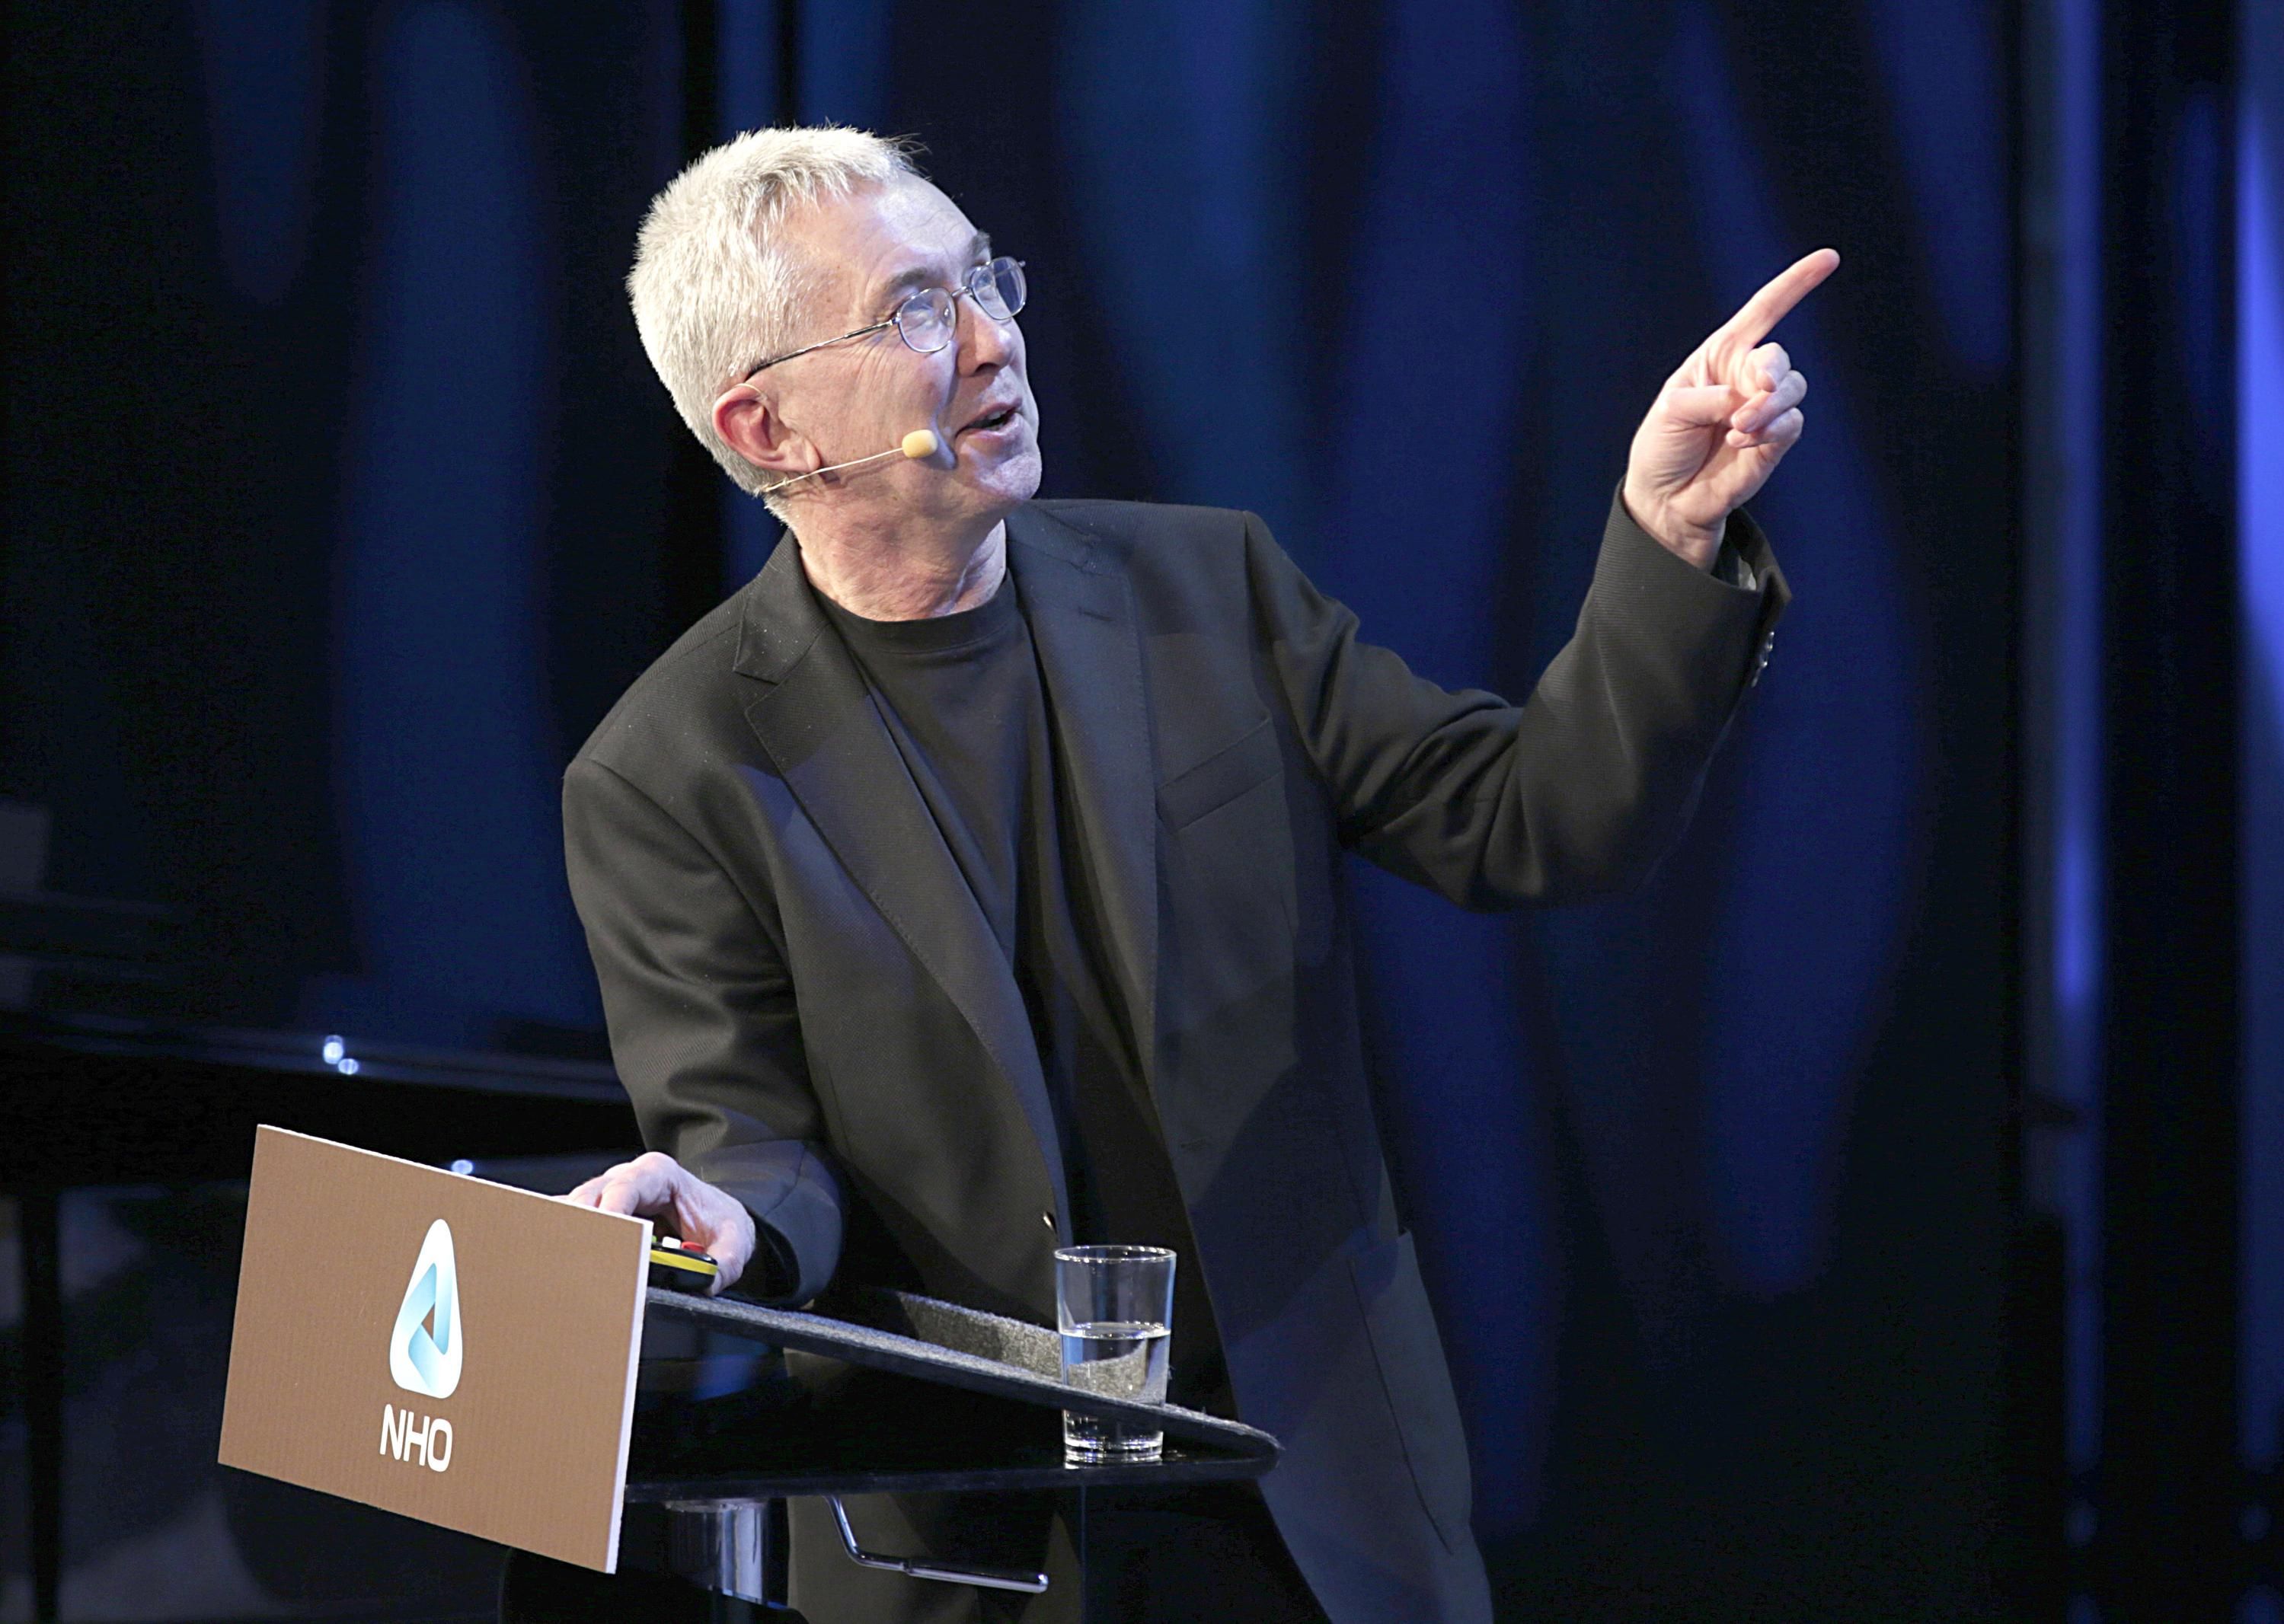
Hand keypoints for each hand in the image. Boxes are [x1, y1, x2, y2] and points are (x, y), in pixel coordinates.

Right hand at [563, 1151, 755, 1295]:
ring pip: (574, 1212)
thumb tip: (706, 1282)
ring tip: (569, 1269)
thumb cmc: (717, 1220)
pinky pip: (572, 1225)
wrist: (716, 1218)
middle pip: (590, 1199)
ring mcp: (607, 1195)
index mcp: (658, 1174)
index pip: (625, 1188)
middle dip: (584, 1229)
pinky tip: (562, 1265)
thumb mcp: (734, 1239)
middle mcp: (626, 1179)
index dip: (611, 1213)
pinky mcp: (597, 1216)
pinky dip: (566, 1243)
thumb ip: (724, 1261)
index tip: (603, 1240)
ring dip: (571, 1239)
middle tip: (581, 1262)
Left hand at [1621, 248, 1839, 568]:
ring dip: (1768, 408)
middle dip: (1770, 373)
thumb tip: (1751, 402)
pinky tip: (1743, 441)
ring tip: (1739, 428)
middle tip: (1756, 394)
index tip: (1829, 258)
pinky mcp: (1775, 440)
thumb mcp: (1671, 410)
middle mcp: (1746, 377)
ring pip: (1792, 390)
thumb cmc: (1662, 447)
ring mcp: (1764, 408)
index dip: (1795, 285)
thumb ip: (1712, 396)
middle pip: (1778, 358)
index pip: (1764, 311)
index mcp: (1720, 355)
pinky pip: (1792, 422)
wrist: (1666, 498)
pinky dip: (1771, 430)